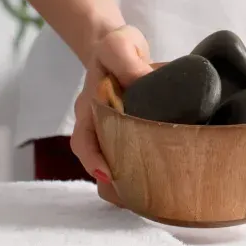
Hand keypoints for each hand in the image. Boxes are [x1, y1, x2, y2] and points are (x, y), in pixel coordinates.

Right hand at [71, 24, 152, 204]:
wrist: (120, 47)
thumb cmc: (117, 46)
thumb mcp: (119, 45)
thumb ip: (128, 60)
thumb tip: (144, 81)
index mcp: (90, 107)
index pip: (84, 141)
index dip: (93, 160)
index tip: (107, 175)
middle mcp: (97, 125)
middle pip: (98, 164)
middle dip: (114, 184)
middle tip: (137, 199)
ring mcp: (112, 132)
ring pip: (113, 167)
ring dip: (128, 186)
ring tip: (151, 201)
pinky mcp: (130, 135)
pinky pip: (131, 160)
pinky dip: (141, 175)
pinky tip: (162, 187)